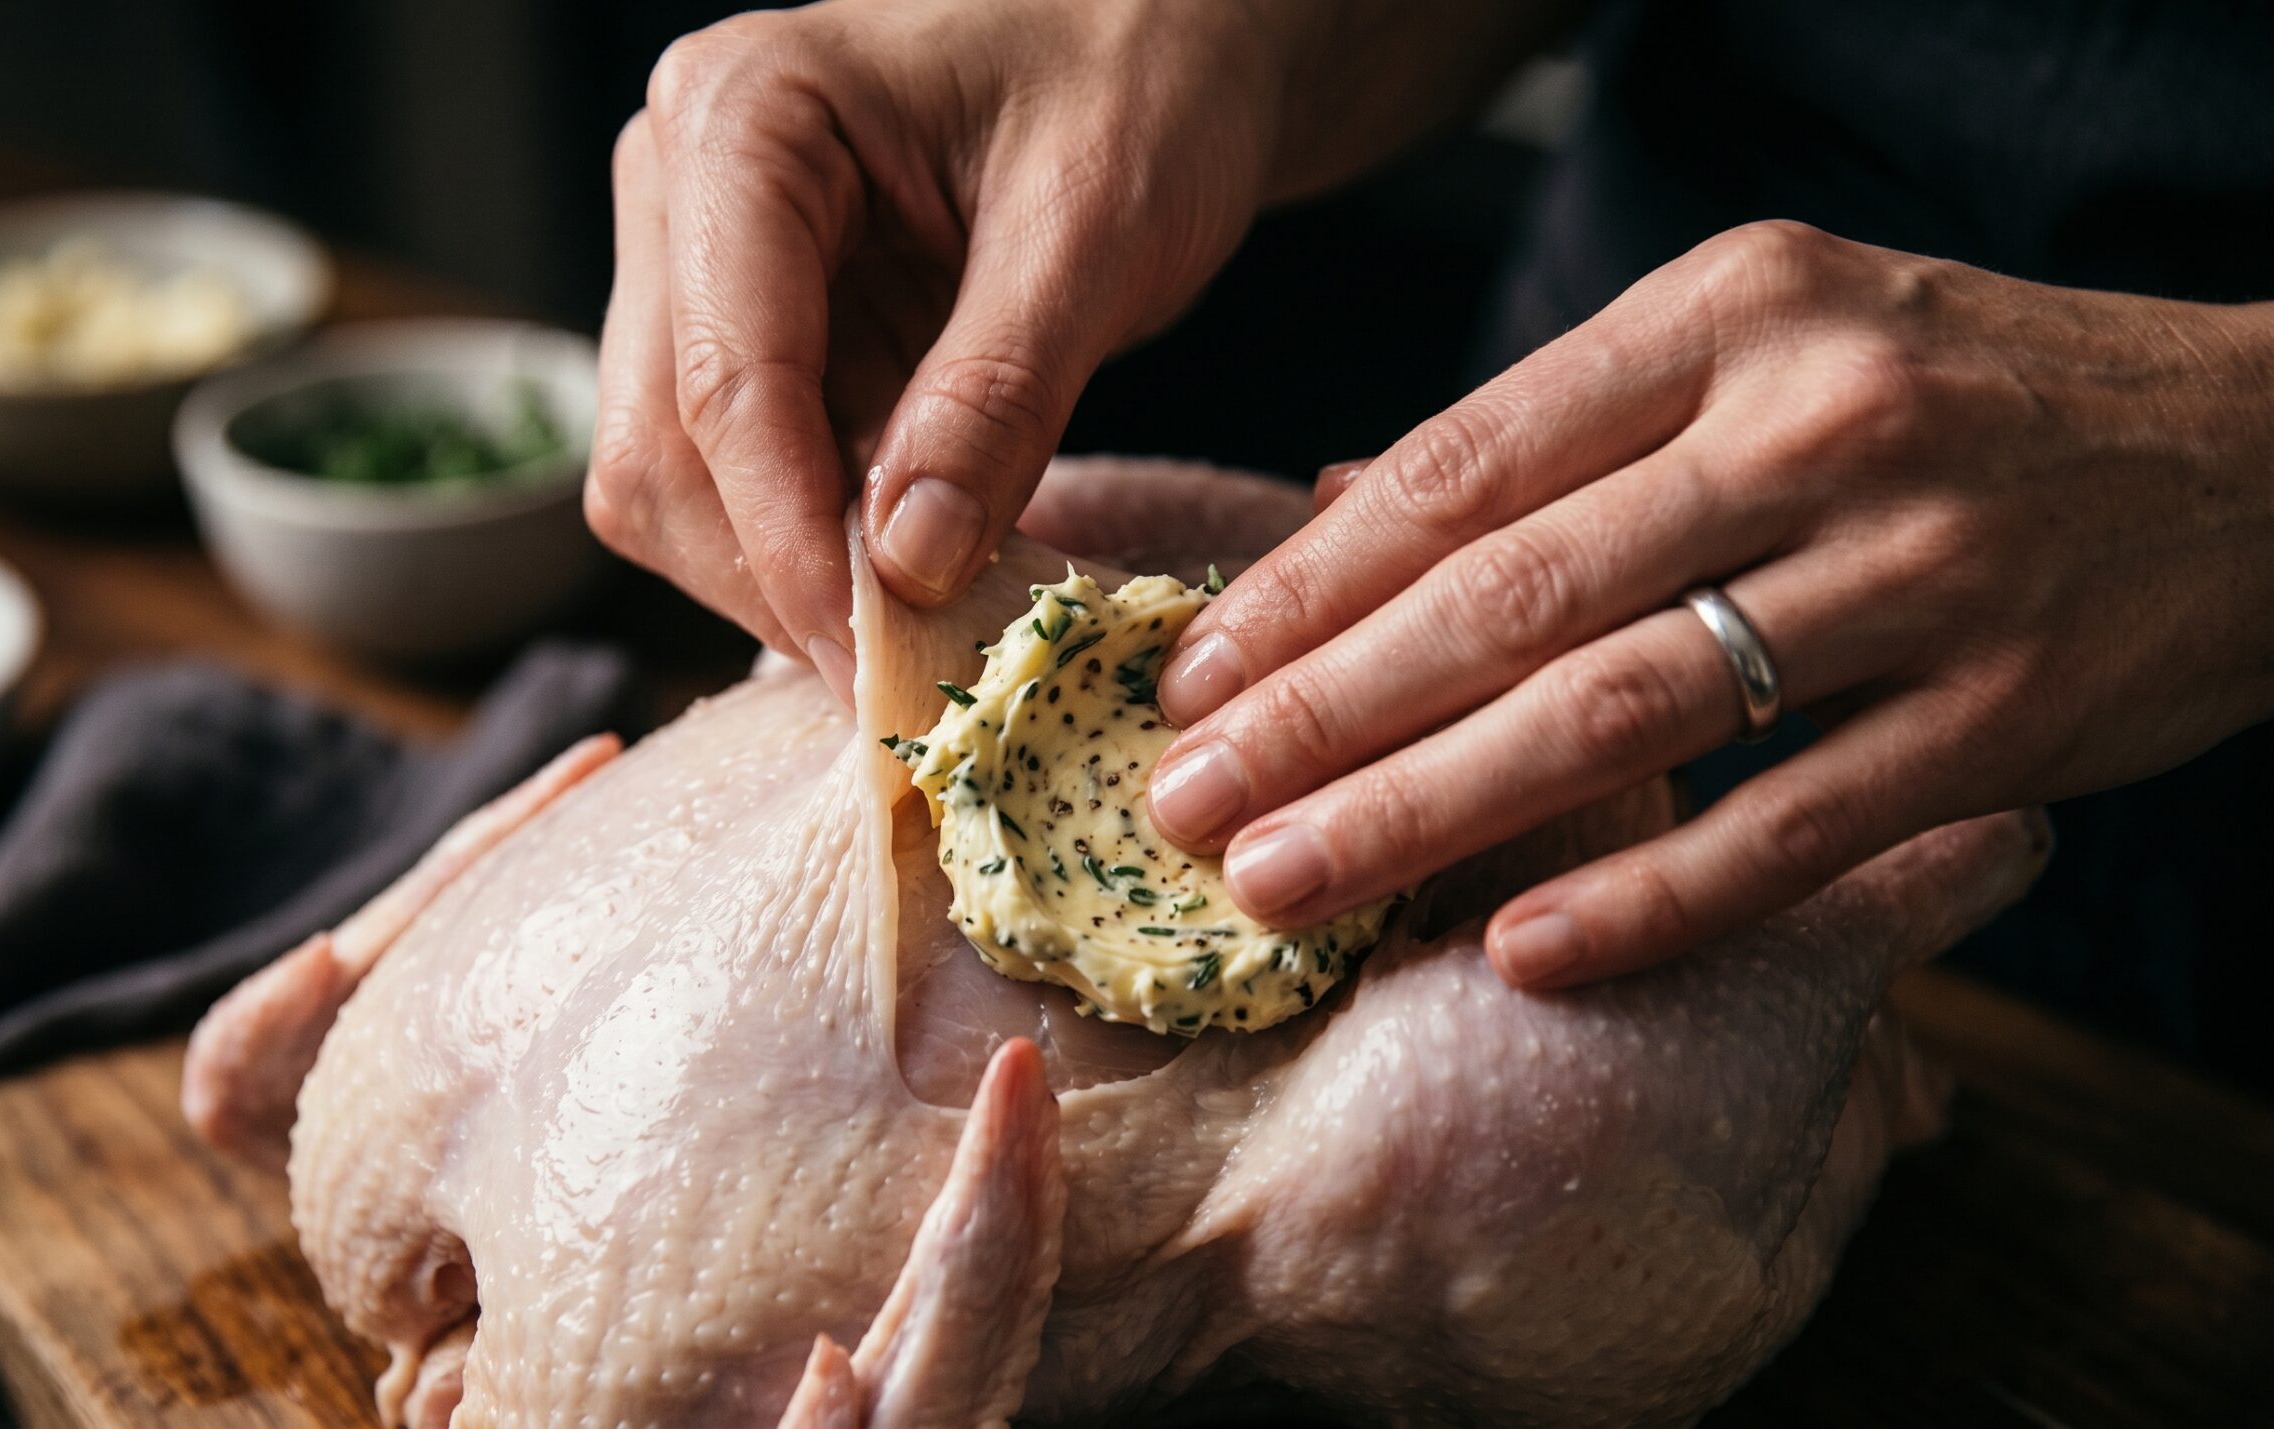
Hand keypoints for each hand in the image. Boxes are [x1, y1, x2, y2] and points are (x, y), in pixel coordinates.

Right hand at [590, 0, 1571, 696]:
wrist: (1161, 46)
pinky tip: (922, 597)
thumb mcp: (1094, 230)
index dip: (790, 541)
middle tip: (911, 686)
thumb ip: (998, 394)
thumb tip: (909, 570)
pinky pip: (747, 488)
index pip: (722, 375)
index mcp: (741, 119)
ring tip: (933, 647)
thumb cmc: (1138, 86)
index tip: (874, 665)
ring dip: (792, 585)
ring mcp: (700, 270)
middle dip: (780, 580)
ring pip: (680, 492)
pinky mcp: (752, 340)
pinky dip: (823, 560)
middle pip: (663, 452)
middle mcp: (679, 190)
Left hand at [1147, 220, 2273, 986]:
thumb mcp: (1767, 341)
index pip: (1465, 466)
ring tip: (1286, 885)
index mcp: (1732, 310)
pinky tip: (1516, 951)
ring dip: (1426, 815)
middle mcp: (1819, 422)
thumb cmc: (1966, 394)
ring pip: (1622, 714)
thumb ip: (1562, 429)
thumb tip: (1328, 517)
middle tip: (1187, 807)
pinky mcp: (2011, 713)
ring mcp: (1924, 570)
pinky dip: (1647, 896)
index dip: (1308, 587)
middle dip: (1320, 718)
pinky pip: (1789, 826)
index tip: (1196, 679)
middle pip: (1509, 597)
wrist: (2265, 448)